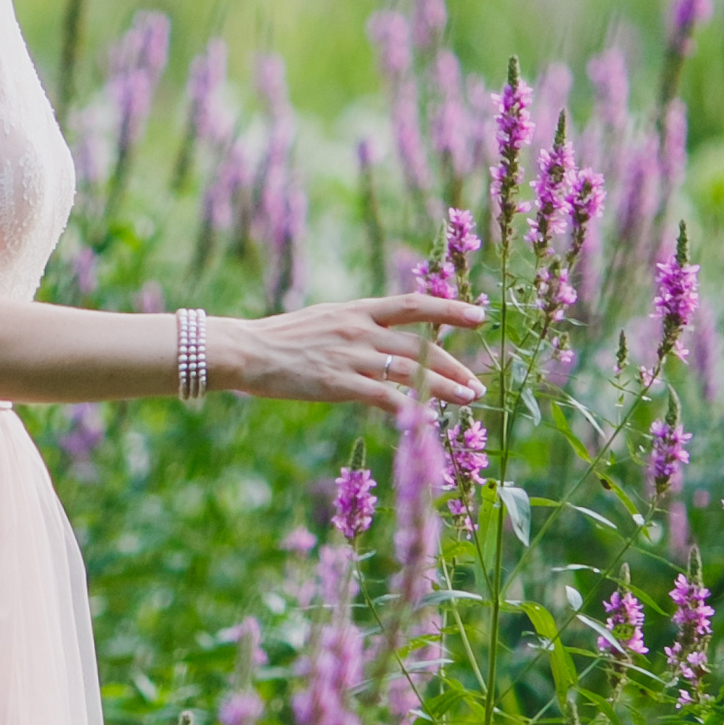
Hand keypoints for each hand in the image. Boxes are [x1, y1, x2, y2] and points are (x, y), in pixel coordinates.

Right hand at [217, 293, 487, 410]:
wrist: (243, 351)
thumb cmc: (277, 340)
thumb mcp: (321, 320)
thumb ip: (352, 328)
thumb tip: (377, 339)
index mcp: (355, 310)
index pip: (412, 304)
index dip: (449, 309)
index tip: (479, 316)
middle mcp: (358, 329)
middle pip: (419, 345)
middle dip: (454, 365)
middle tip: (476, 383)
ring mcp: (350, 356)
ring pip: (411, 371)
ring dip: (445, 387)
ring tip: (469, 399)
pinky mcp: (338, 383)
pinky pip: (385, 397)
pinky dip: (410, 408)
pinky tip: (427, 420)